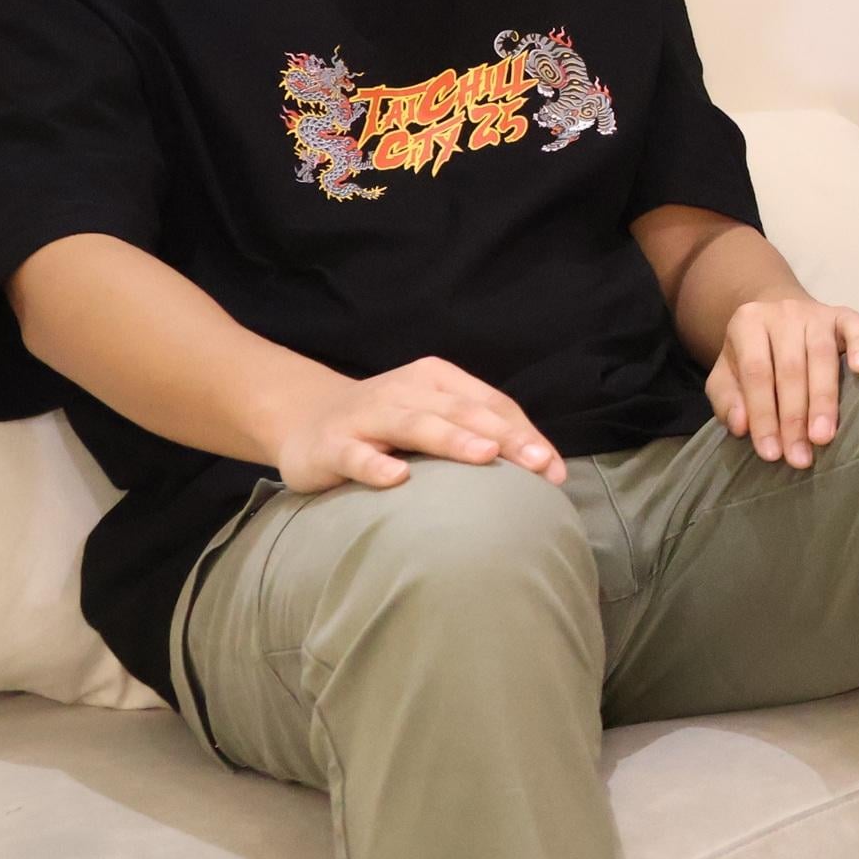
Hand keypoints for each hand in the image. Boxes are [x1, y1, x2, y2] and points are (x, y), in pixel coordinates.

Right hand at [271, 356, 567, 494]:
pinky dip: (375, 465)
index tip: (552, 470)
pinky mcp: (332, 444)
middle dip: (503, 436)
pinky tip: (396, 477)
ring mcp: (367, 416)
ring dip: (452, 439)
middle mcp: (406, 391)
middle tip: (537, 463)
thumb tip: (544, 472)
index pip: (491, 403)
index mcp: (438, 381)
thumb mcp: (434, 419)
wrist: (306, 420)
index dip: (525, 433)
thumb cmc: (387, 426)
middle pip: (462, 411)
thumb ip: (479, 437)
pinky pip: (355, 455)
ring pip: (414, 425)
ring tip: (485, 455)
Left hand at [707, 296, 858, 466]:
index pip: (756, 374)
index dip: (763, 415)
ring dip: (824, 400)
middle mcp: (783, 313)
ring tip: (824, 437)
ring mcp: (816, 312)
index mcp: (748, 323)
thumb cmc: (753, 355)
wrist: (778, 315)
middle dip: (794, 418)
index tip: (771, 453)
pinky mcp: (843, 315)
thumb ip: (728, 400)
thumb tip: (742, 426)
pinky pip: (856, 327)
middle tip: (799, 457)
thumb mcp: (726, 375)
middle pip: (790, 369)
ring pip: (822, 356)